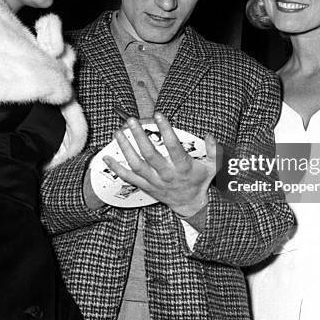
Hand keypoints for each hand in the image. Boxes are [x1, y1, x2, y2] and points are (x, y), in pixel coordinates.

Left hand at [102, 112, 219, 216]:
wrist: (190, 204)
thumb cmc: (199, 181)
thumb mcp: (212, 166)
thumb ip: (214, 150)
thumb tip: (210, 134)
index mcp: (183, 167)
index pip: (174, 147)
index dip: (166, 130)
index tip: (158, 115)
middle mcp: (167, 175)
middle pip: (150, 155)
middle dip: (139, 136)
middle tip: (132, 120)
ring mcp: (154, 182)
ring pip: (136, 165)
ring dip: (125, 149)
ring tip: (117, 133)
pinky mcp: (145, 186)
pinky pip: (128, 178)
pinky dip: (116, 168)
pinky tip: (106, 157)